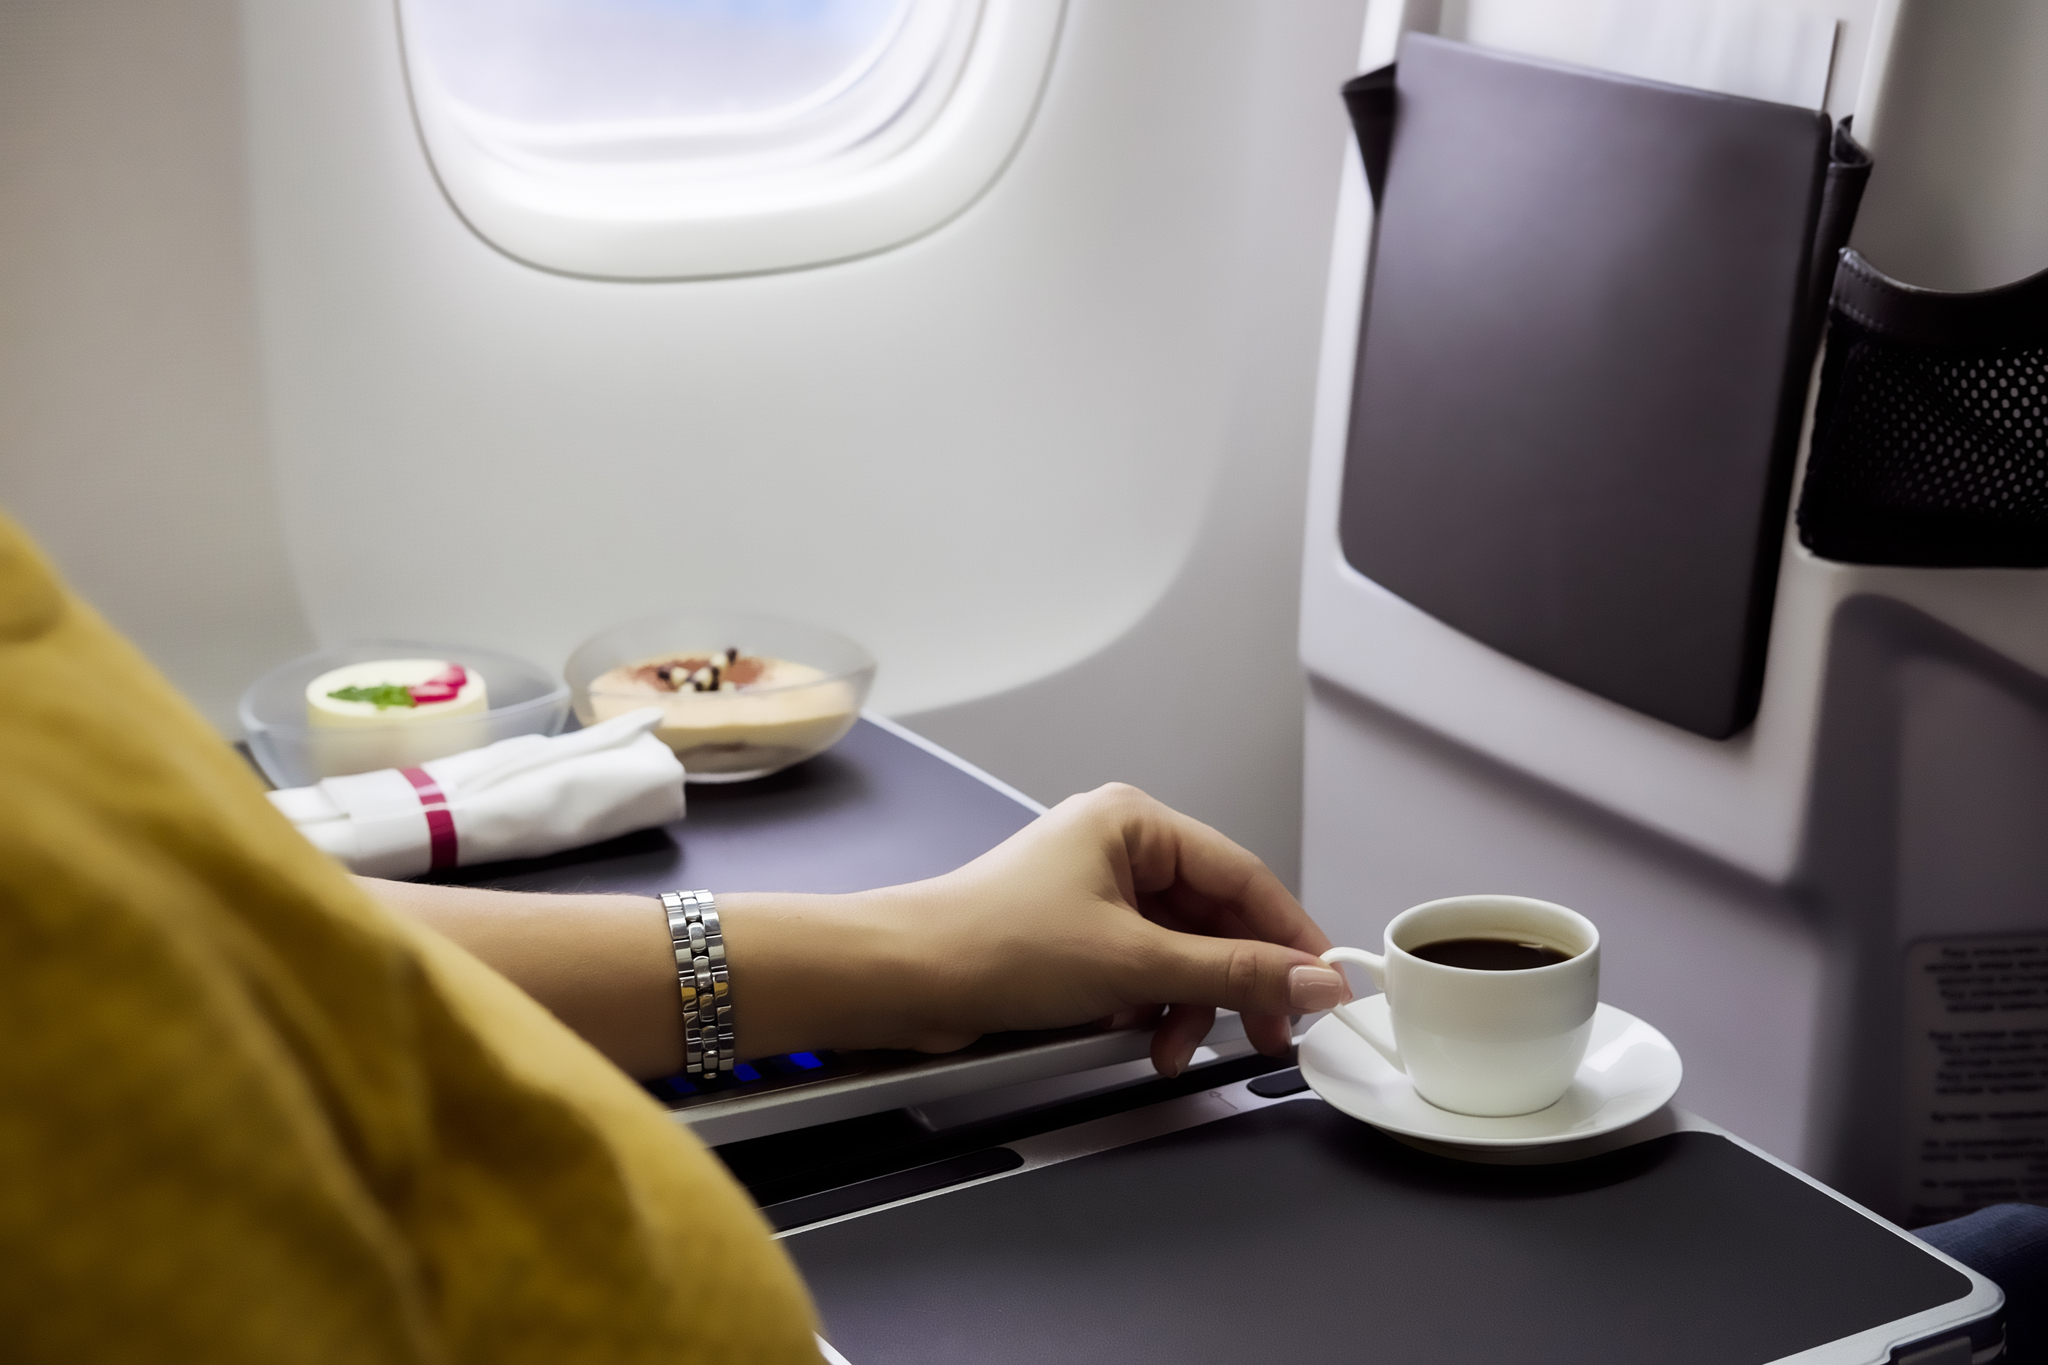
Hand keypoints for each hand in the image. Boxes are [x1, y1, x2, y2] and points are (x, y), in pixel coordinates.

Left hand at [721, 783, 1348, 1075]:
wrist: (903, 979)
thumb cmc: (995, 945)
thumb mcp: (1133, 963)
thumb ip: (1233, 973)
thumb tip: (1313, 979)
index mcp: (1134, 821)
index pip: (1243, 875)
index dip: (1290, 935)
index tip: (1326, 986)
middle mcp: (1118, 845)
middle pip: (1214, 915)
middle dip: (1236, 981)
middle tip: (1271, 1033)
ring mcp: (1095, 890)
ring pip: (1180, 948)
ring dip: (1189, 1003)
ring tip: (1176, 1049)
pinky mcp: (1074, 933)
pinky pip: (1141, 966)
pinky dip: (1151, 1005)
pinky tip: (1142, 1039)